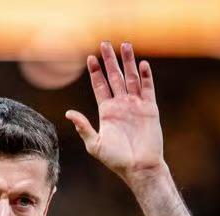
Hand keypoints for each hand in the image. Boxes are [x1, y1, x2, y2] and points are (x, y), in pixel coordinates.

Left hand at [66, 41, 166, 187]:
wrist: (139, 167)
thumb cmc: (116, 160)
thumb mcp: (95, 144)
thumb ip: (84, 127)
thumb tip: (69, 113)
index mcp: (107, 112)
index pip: (100, 86)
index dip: (95, 73)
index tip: (90, 58)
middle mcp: (121, 106)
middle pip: (114, 77)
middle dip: (110, 61)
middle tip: (105, 43)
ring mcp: (136, 106)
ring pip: (131, 79)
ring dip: (128, 62)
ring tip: (125, 46)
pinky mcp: (150, 109)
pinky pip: (147, 89)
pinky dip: (146, 77)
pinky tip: (142, 65)